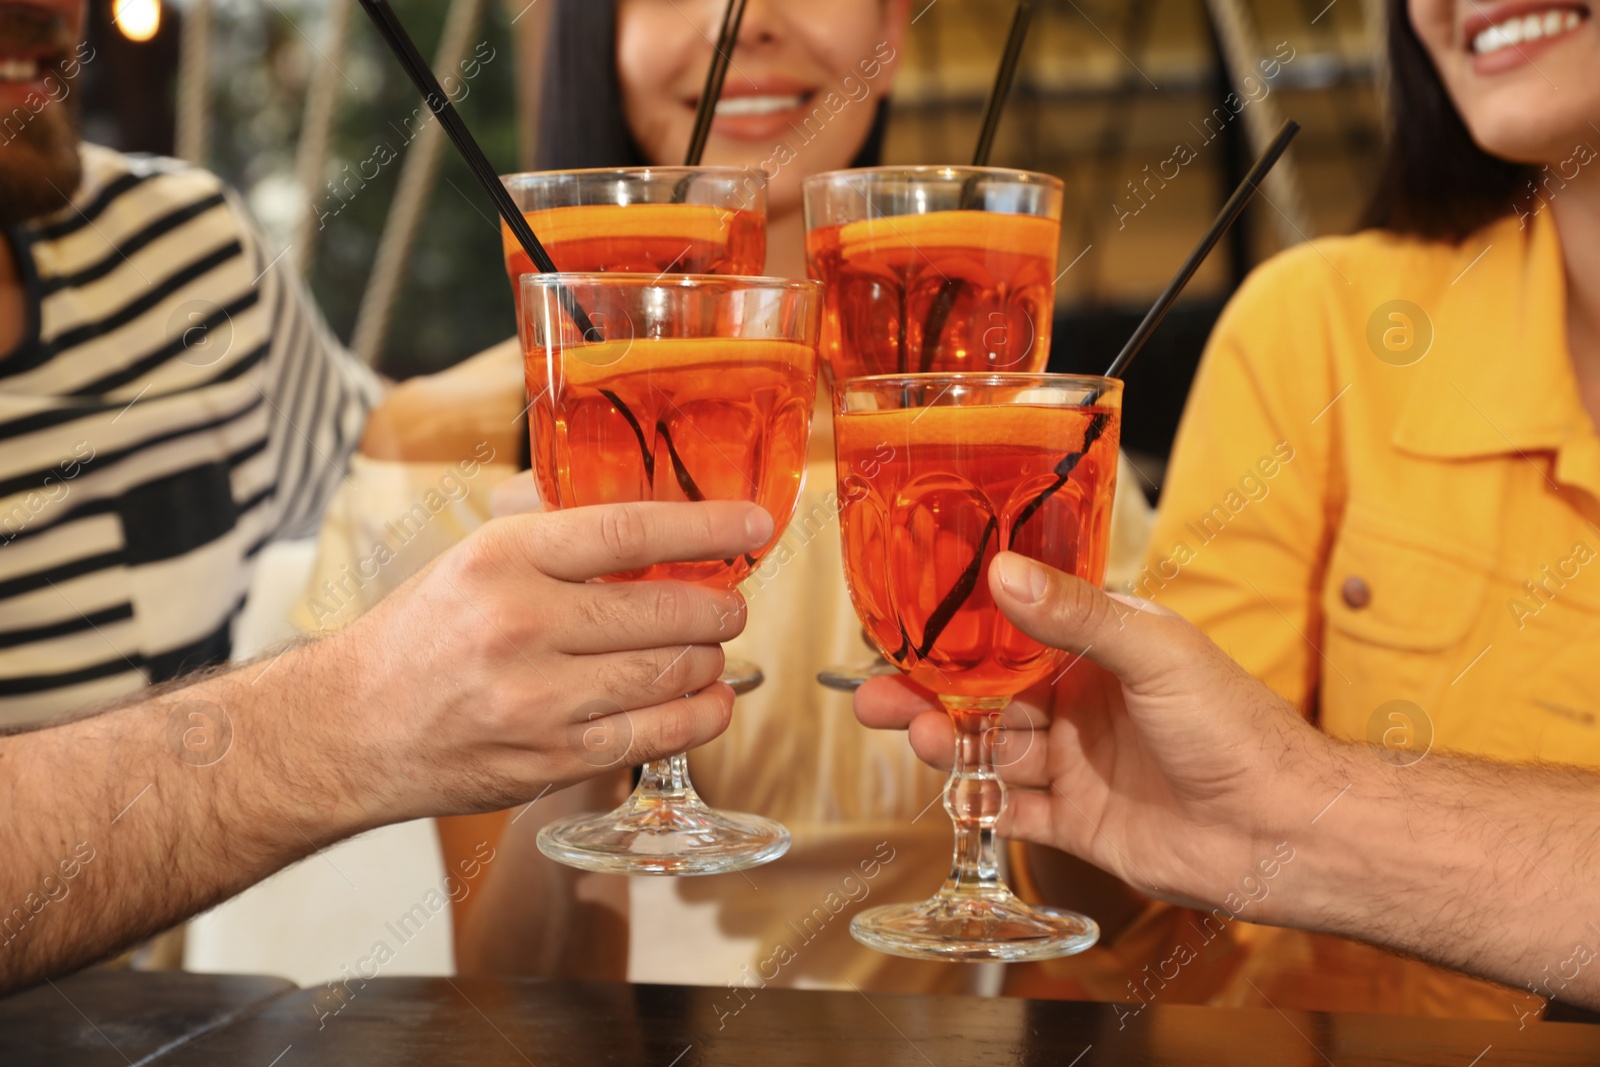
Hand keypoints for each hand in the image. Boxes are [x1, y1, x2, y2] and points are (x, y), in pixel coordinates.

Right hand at [326, 500, 769, 827]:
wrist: (349, 731)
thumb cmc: (421, 638)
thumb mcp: (472, 560)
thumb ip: (554, 539)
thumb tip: (652, 519)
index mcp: (502, 559)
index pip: (629, 531)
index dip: (705, 527)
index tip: (754, 524)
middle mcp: (521, 627)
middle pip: (664, 611)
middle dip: (719, 607)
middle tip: (730, 603)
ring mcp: (539, 702)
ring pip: (669, 674)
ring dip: (709, 659)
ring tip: (710, 647)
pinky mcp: (551, 761)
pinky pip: (654, 736)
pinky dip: (698, 715)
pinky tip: (711, 699)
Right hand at [855, 551, 1332, 914]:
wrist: (1284, 831)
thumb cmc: (1239, 727)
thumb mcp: (1154, 652)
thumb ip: (1076, 616)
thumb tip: (1005, 572)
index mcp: (1101, 650)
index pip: (1011, 634)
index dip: (956, 633)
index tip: (903, 626)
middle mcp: (1082, 705)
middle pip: (985, 697)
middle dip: (928, 695)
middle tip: (874, 694)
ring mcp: (1078, 765)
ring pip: (992, 752)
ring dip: (948, 745)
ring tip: (914, 736)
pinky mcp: (1080, 823)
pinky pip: (1014, 814)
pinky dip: (980, 806)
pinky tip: (956, 793)